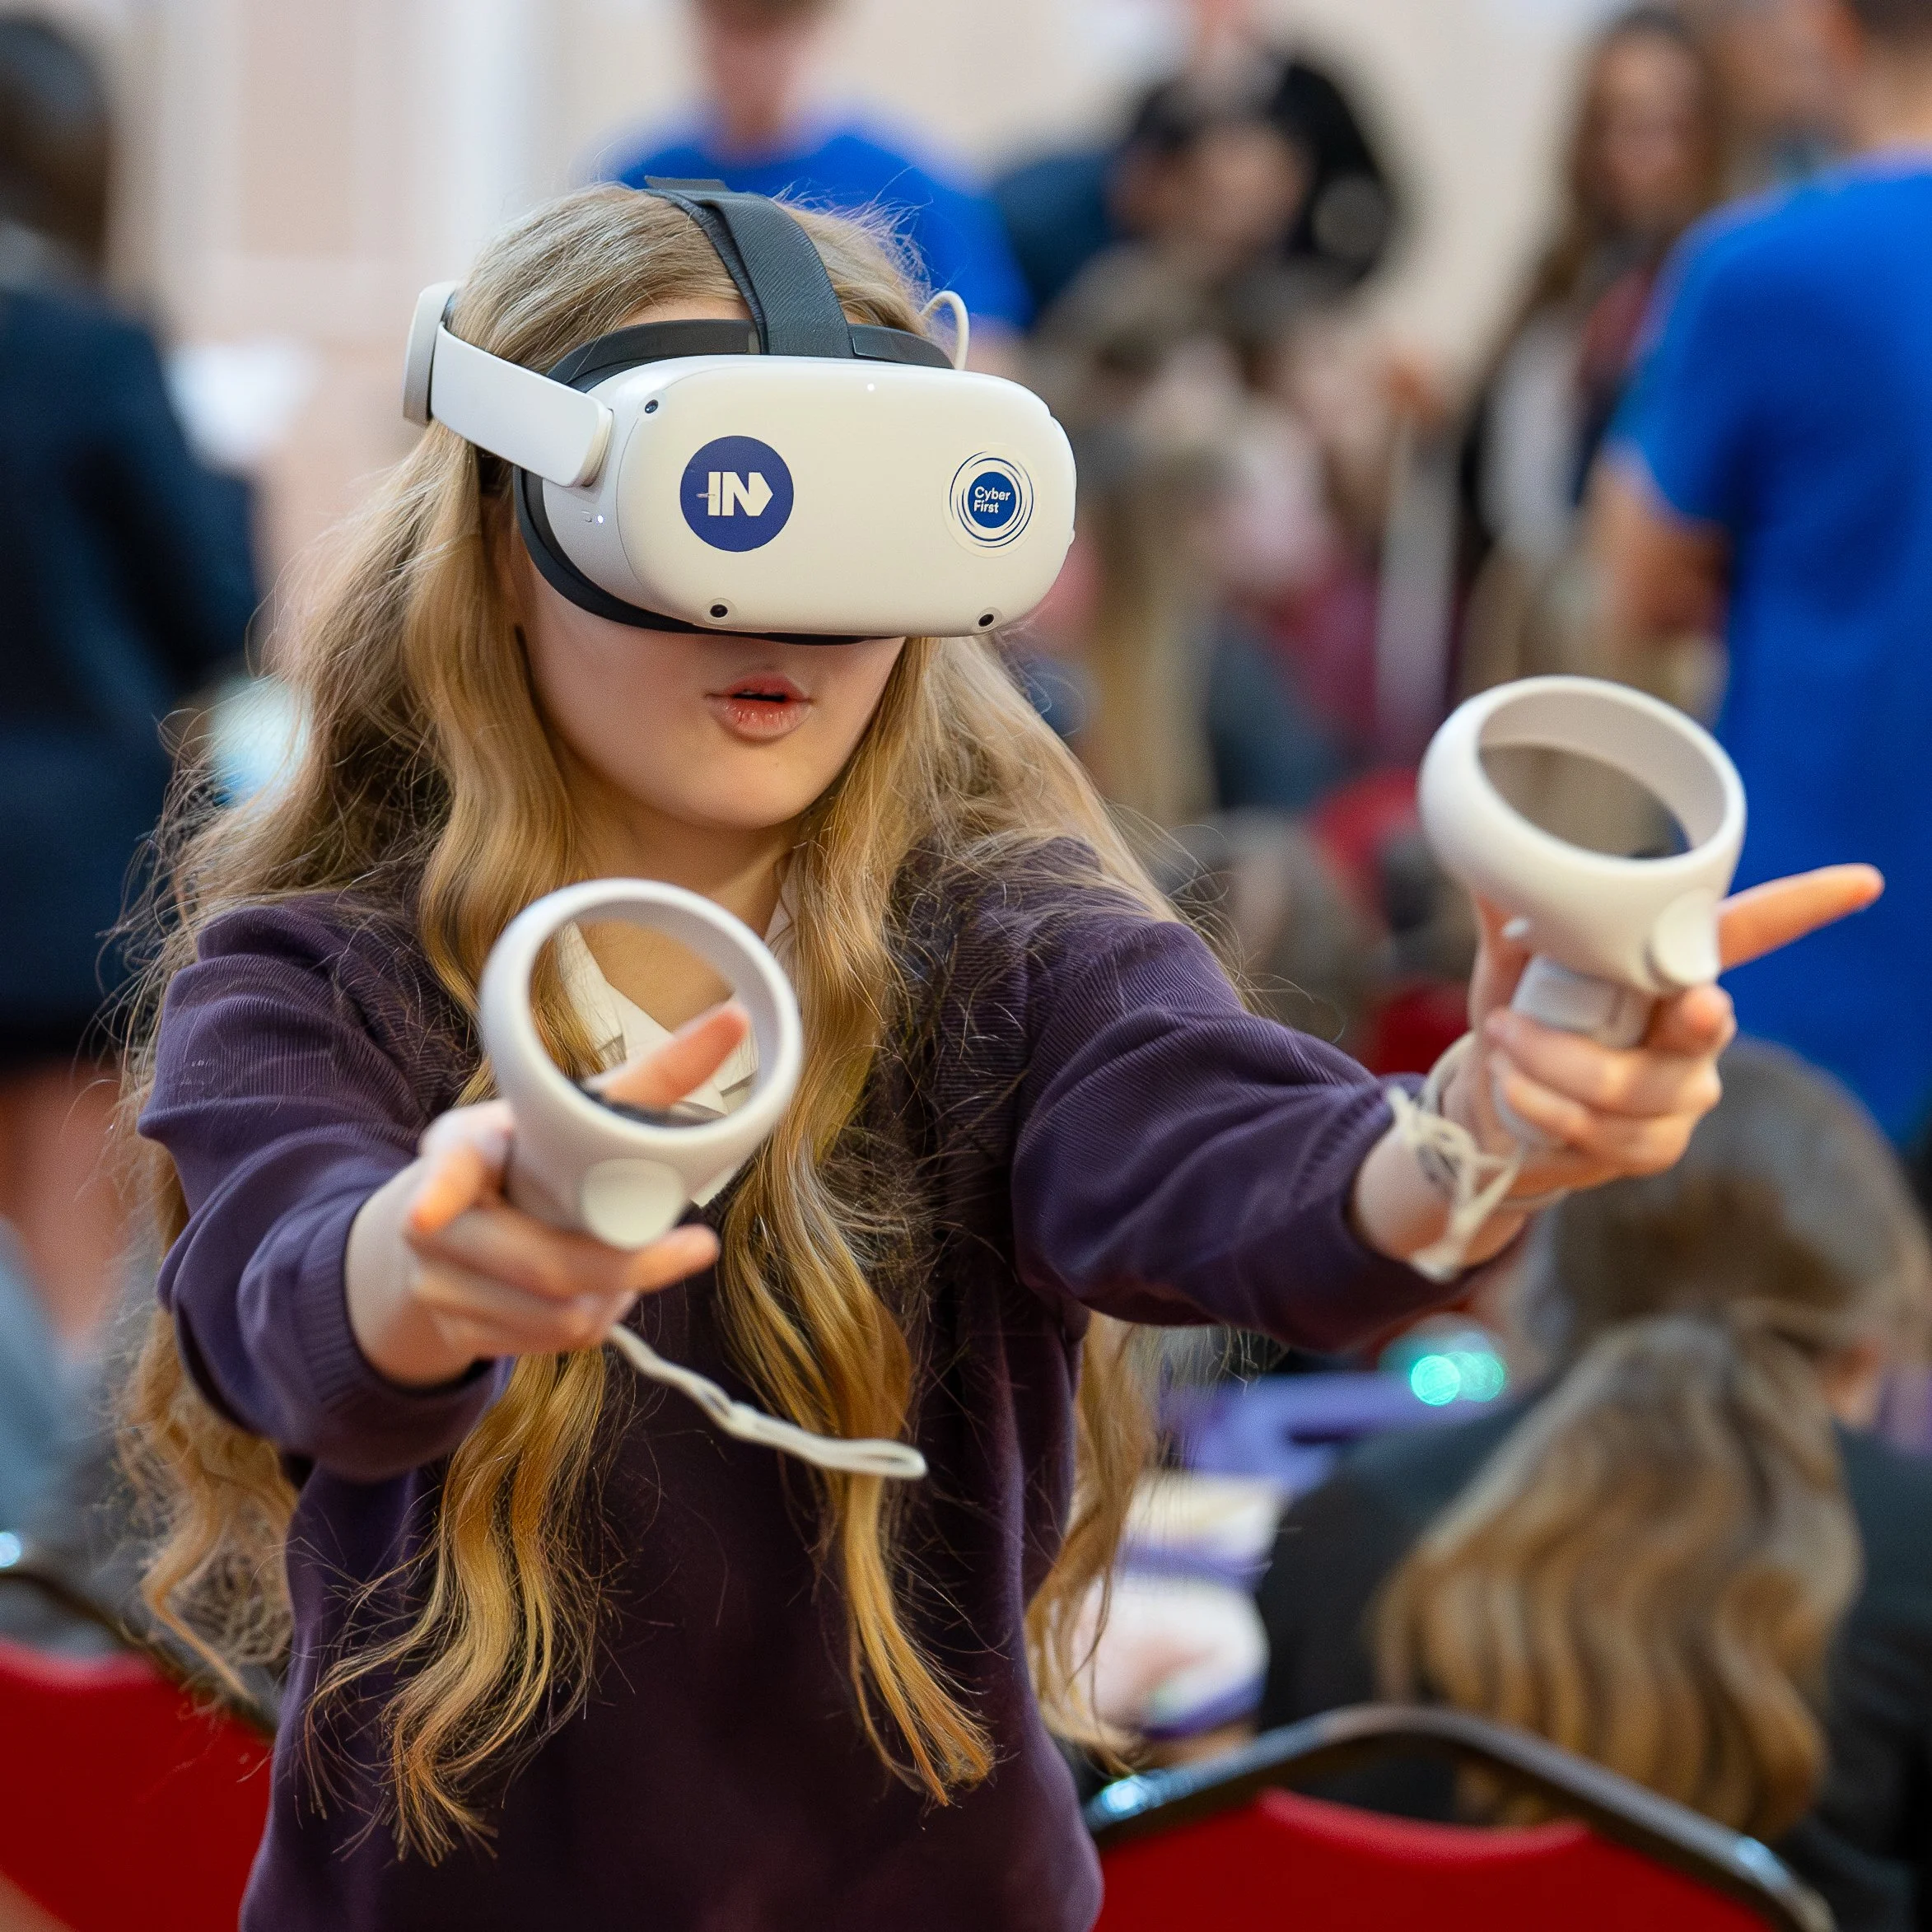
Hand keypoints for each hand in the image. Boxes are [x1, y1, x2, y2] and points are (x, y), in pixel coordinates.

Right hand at [345, 1003, 750, 1389]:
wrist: (447, 1234)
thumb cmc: (528, 1159)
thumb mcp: (568, 1114)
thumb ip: (650, 1078)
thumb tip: (734, 1019)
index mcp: (462, 1147)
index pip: (451, 1167)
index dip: (442, 1190)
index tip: (427, 1217)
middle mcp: (436, 1221)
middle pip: (543, 1263)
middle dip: (632, 1265)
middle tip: (698, 1246)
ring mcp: (441, 1285)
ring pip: (560, 1312)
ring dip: (618, 1294)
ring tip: (633, 1257)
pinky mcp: (460, 1332)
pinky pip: (553, 1342)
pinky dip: (594, 1319)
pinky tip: (598, 1290)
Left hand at [1351, 864, 1882, 1266]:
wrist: (1490, 1108)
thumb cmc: (1518, 1023)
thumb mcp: (1508, 971)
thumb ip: (1512, 926)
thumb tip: (1493, 870)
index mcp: (1671, 969)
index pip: (1748, 933)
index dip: (1804, 908)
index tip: (1861, 882)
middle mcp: (1693, 1027)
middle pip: (1706, 1024)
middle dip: (1696, 1021)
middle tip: (1689, 1005)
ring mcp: (1683, 1090)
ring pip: (1636, 1085)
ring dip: (1555, 1065)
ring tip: (1504, 1045)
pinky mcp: (1657, 1142)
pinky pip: (1612, 1132)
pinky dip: (1551, 1108)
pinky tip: (1518, 1091)